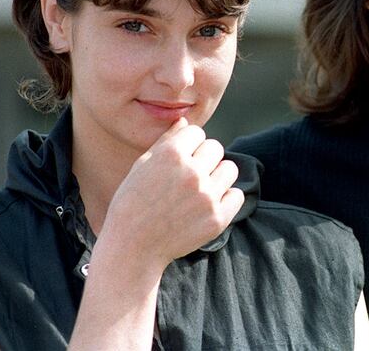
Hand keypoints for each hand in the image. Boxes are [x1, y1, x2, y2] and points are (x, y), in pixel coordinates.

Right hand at [100, 118, 243, 271]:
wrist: (132, 247)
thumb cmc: (132, 203)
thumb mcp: (142, 166)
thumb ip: (166, 141)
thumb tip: (184, 121)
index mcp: (171, 154)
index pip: (197, 132)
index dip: (188, 145)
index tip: (179, 160)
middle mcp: (192, 172)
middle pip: (215, 148)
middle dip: (204, 158)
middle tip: (189, 176)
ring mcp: (207, 196)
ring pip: (230, 169)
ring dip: (218, 176)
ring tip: (200, 189)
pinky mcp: (218, 218)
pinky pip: (236, 195)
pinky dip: (226, 198)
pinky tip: (208, 205)